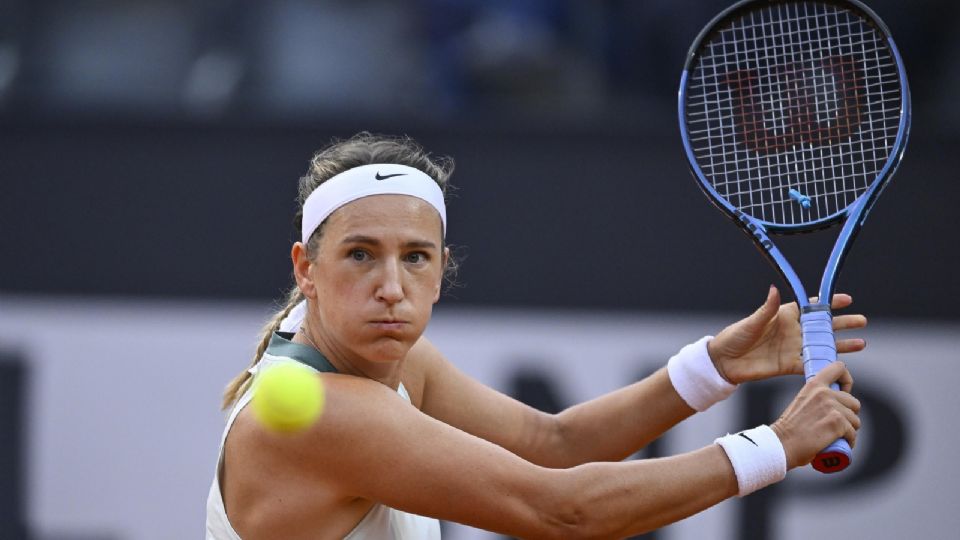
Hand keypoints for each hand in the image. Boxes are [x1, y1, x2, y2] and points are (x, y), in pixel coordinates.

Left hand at [707, 285, 866, 383]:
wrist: (724, 362)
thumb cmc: (735, 336)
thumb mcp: (752, 321)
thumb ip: (767, 308)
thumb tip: (773, 289)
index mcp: (784, 316)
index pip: (811, 307)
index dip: (828, 303)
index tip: (846, 299)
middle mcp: (793, 331)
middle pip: (823, 326)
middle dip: (842, 323)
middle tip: (861, 321)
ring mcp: (793, 348)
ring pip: (823, 346)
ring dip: (841, 344)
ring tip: (861, 342)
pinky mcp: (790, 366)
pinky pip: (813, 365)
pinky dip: (827, 365)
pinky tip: (843, 365)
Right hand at [770, 362, 860, 468]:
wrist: (781, 444)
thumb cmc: (790, 428)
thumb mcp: (802, 402)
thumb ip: (817, 398)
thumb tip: (833, 403)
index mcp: (814, 384)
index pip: (840, 368)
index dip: (847, 381)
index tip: (843, 394)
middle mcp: (824, 392)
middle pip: (853, 401)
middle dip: (849, 415)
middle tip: (838, 425)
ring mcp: (832, 407)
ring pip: (855, 419)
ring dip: (850, 430)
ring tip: (838, 436)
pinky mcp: (837, 423)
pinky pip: (853, 433)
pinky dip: (849, 441)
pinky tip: (841, 444)